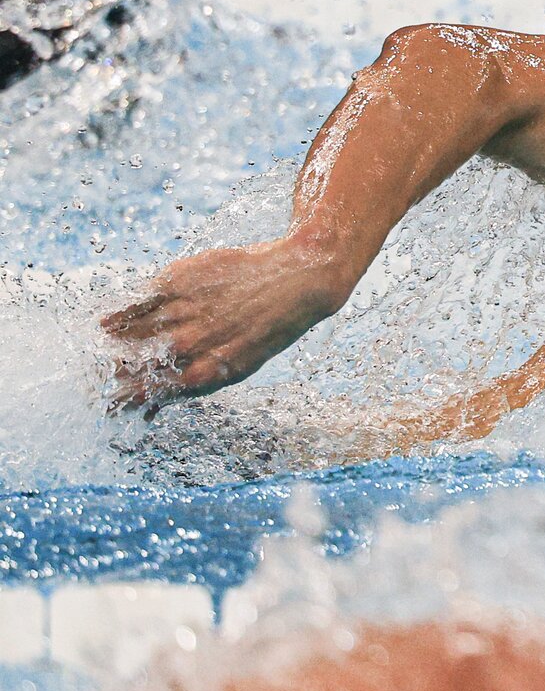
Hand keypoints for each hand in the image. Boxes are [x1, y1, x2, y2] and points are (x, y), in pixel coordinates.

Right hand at [101, 234, 352, 410]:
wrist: (298, 279)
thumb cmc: (267, 327)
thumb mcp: (238, 365)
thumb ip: (192, 384)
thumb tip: (150, 411)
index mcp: (211, 371)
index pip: (154, 392)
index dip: (126, 399)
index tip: (109, 404)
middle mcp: (196, 342)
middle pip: (139, 365)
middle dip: (114, 375)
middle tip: (100, 379)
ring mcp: (188, 310)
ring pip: (135, 333)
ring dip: (114, 346)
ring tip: (102, 351)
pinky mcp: (182, 281)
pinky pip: (140, 301)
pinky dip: (120, 315)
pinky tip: (106, 323)